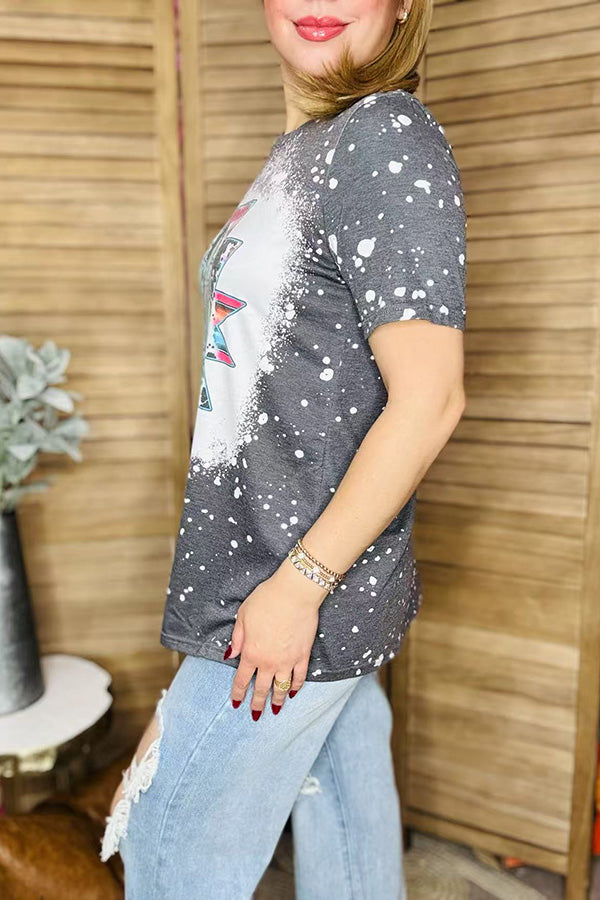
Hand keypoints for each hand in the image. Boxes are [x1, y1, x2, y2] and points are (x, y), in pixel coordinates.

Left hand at [225, 557, 328, 717]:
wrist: (294, 594)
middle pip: (261, 688)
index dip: (238, 693)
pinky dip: (296, 686)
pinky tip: (294, 692)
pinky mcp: (303, 655)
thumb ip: (237, 638)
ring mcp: (288, 660)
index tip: (236, 703)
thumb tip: (231, 655)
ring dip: (278, 700)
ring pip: (282, 687)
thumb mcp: (243, 616)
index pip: (241, 679)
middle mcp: (269, 661)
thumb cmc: (266, 600)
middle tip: (255, 715)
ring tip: (276, 710)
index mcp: (251, 653)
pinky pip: (300, 676)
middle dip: (257, 703)